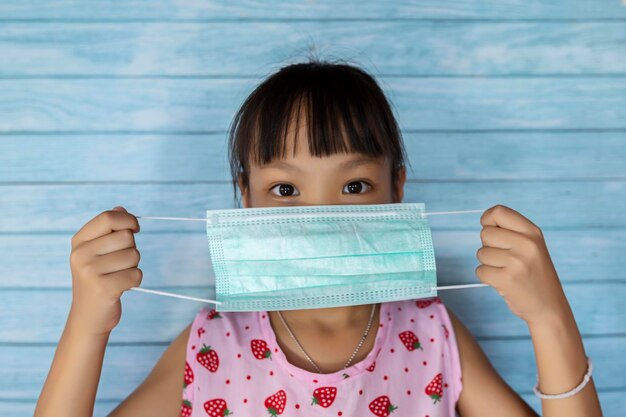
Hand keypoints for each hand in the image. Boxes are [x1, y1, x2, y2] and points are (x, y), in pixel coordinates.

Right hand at [67, 206, 141, 336]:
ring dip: (133, 266)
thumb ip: (109, 230)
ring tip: (118, 276)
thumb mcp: (97, 252)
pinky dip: (135, 281)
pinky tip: (122, 288)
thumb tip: (121, 209)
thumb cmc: (98, 280)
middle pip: (127, 236)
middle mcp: (80, 254)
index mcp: (79, 242)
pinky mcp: (103, 288)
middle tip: (119, 264)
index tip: (136, 228)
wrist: (88, 317)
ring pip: (134, 255)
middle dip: (132, 249)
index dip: (128, 219)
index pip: (108, 217)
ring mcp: (90, 271)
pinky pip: (136, 274)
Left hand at [475, 204, 568, 325]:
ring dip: (489, 263)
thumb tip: (484, 220)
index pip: (498, 211)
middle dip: (488, 246)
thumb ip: (511, 231)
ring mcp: (517, 262)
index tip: (492, 230)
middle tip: (505, 258)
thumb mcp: (532, 246)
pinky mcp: (507, 280)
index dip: (488, 220)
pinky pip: (480, 271)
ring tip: (507, 271)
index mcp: (532, 232)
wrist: (550, 308)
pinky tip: (503, 282)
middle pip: (485, 233)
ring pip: (481, 253)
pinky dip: (487, 278)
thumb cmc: (534, 273)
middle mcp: (526, 244)